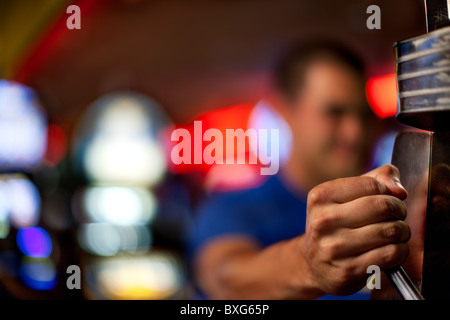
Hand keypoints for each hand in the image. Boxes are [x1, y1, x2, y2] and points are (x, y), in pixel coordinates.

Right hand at [302, 164, 409, 295]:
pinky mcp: (348, 270)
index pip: (372, 184)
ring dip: (402, 231)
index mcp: (320, 196)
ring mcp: (334, 247)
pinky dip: (400, 250)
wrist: (315, 265)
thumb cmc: (336, 225)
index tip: (385, 200)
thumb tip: (399, 190)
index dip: (387, 192)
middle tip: (396, 216)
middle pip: (383, 206)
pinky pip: (392, 253)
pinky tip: (391, 250)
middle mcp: (323, 220)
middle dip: (399, 210)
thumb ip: (376, 179)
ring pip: (391, 230)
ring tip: (394, 233)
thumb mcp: (345, 196)